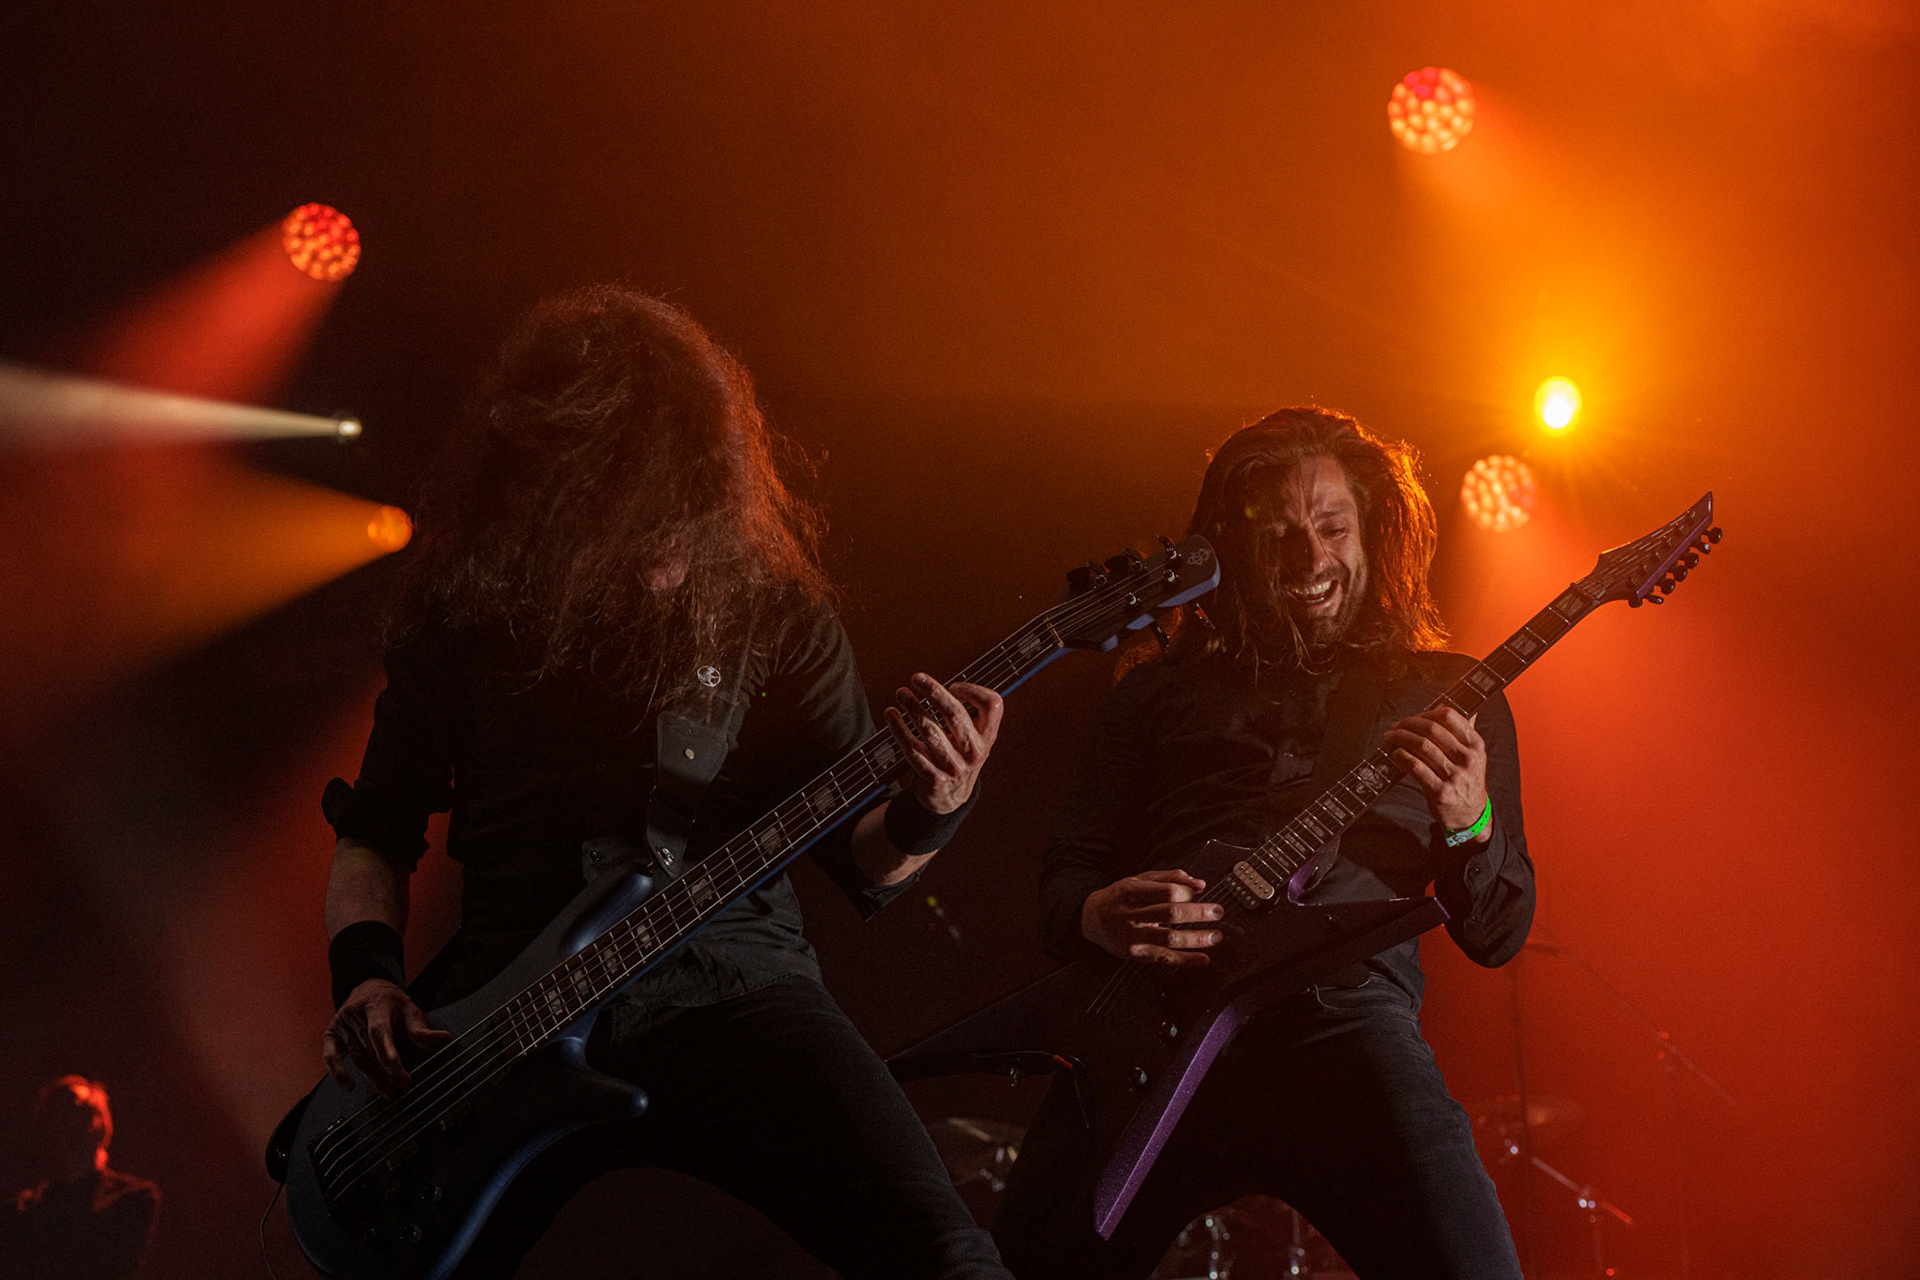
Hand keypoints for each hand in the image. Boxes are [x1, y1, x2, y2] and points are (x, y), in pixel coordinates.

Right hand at [321, 978, 451, 1098]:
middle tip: (403, 1086)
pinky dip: (338, 1073)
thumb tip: (444, 1039)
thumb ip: (421, 1028)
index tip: (397, 1069)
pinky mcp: (331, 1035)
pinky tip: (350, 1086)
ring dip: (373, 1077)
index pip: (379, 1030)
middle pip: (369, 1048)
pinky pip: (330, 1057)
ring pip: (356, 1057)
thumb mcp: (409, 1009)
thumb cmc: (390, 1002)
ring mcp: (341, 1025)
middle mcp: (354, 1014)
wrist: (368, 989)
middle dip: (386, 1071)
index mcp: (375, 1004)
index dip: (387, 1050)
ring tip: (390, 1091)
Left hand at [884, 674, 1003, 813]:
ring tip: (901, 693)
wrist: (950, 799)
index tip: (953, 685)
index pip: (992, 706)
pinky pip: (912, 749)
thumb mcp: (973, 739)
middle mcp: (974, 752)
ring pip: (930, 730)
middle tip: (916, 678)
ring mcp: (954, 767)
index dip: (973, 691)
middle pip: (956, 714)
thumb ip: (966, 715)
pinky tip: (891, 716)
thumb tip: (936, 684)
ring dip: (913, 708)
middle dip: (934, 692)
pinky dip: (899, 729)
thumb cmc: (958, 757)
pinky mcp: (933, 778)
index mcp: (987, 738)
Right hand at [1080, 868, 1223, 966]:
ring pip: (1169, 938)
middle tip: (1218, 911)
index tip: (1199, 893)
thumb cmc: (1120, 897)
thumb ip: (1169, 878)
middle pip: (1170, 914)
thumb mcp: (1139, 880)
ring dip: (1196, 938)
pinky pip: (1165, 958)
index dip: (1186, 893)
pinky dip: (1186, 960)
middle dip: (1198, 913)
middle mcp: (1131, 915)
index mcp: (1132, 892)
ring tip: (1216, 936)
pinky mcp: (1136, 954)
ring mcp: (1133, 936)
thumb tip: (1199, 884)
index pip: (1165, 891)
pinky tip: (1203, 959)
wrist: (1092, 919)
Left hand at [1383, 707, 1488, 834]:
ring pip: (1421, 745)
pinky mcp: (1440, 792)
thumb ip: (1467, 734)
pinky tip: (1394, 754)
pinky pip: (1415, 767)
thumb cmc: (1467, 781)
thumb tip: (1469, 710)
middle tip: (1394, 727)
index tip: (1413, 718)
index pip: (1449, 716)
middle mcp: (1468, 759)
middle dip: (1407, 724)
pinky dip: (1400, 757)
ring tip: (1389, 738)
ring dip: (1399, 738)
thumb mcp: (1474, 757)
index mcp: (1476, 745)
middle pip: (1431, 729)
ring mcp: (1454, 776)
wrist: (1470, 815)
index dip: (1426, 713)